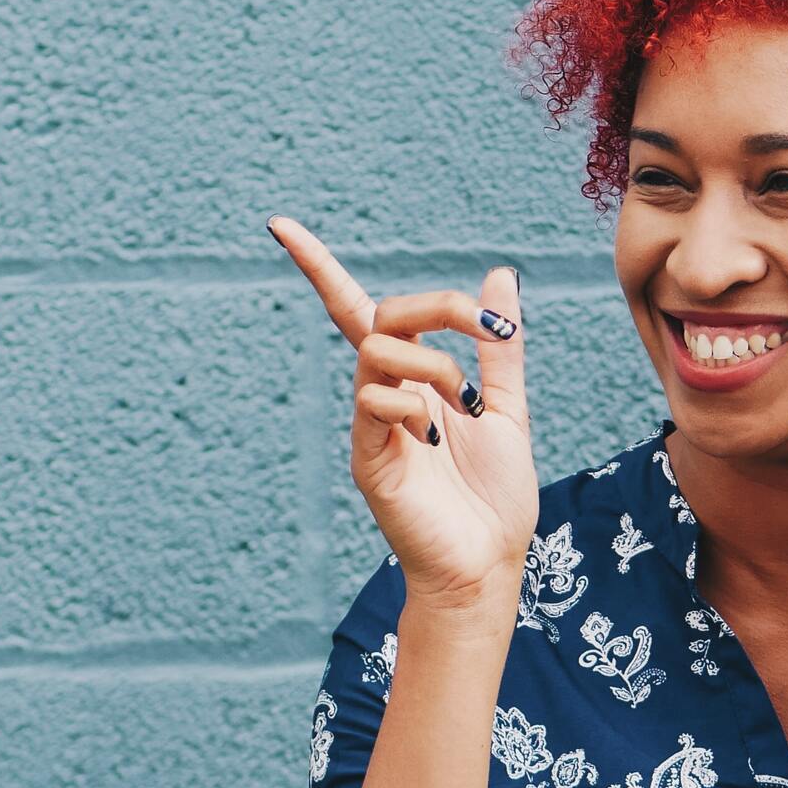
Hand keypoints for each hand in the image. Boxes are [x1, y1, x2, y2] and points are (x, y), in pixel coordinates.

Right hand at [266, 215, 538, 611]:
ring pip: (377, 351)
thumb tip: (500, 275)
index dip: (318, 267)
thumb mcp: (509, 407)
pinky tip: (437, 438)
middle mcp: (383, 396)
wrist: (490, 563)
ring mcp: (370, 426)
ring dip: (435, 362)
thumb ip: (500, 346)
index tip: (279, 224)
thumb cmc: (495, 496)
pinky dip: (412, 404)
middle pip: (380, 315)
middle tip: (488, 328)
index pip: (356, 311)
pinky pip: (373, 403)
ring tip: (467, 406)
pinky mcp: (367, 459)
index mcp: (412, 380)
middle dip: (438, 306)